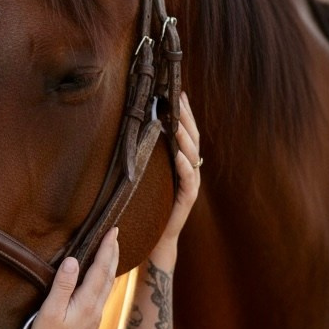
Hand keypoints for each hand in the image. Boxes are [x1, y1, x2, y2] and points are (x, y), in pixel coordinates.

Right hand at [23, 228, 119, 328]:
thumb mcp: (48, 313)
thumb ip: (62, 286)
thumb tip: (75, 261)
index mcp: (86, 304)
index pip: (100, 269)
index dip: (107, 248)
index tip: (114, 230)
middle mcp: (95, 312)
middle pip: (109, 277)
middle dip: (113, 254)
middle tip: (117, 235)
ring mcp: (93, 323)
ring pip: (107, 289)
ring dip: (110, 269)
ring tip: (112, 255)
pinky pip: (101, 300)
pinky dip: (104, 284)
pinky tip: (100, 286)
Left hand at [150, 92, 201, 266]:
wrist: (155, 236)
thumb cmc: (150, 204)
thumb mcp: (148, 174)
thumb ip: (149, 155)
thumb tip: (136, 129)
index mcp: (181, 161)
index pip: (185, 131)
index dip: (184, 112)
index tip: (177, 91)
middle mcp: (189, 169)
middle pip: (192, 138)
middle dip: (187, 117)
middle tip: (179, 98)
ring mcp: (190, 183)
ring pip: (192, 155)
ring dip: (185, 138)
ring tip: (178, 123)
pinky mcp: (187, 199)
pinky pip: (189, 179)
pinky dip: (185, 166)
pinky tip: (179, 155)